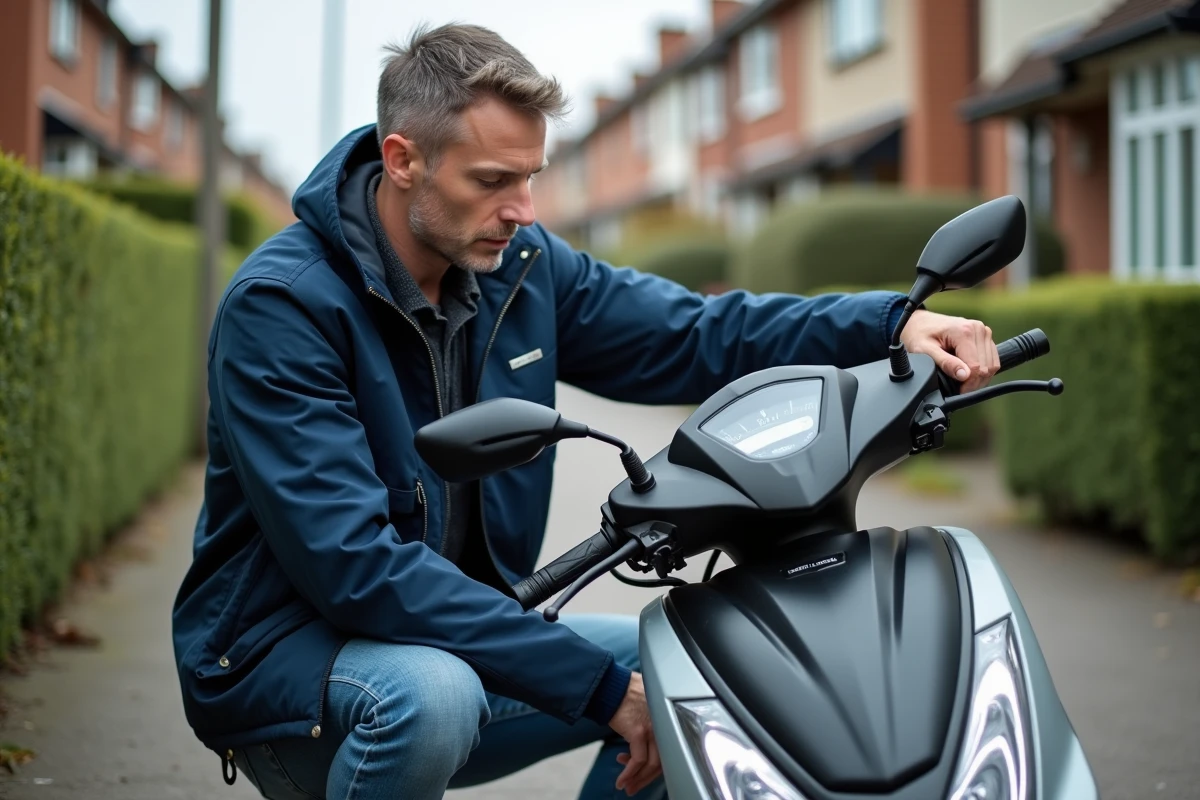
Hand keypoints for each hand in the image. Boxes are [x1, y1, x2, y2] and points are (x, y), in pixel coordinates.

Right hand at [608, 671, 661, 795]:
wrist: (610, 685)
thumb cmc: (623, 692)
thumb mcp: (643, 707)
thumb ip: (648, 723)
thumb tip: (641, 744)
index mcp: (665, 718)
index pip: (668, 750)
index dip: (656, 767)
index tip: (645, 776)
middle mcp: (663, 724)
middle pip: (662, 760)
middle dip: (647, 778)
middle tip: (635, 787)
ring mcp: (652, 728)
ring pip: (652, 764)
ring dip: (638, 778)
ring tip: (627, 786)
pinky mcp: (639, 732)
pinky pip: (637, 760)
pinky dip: (629, 773)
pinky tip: (622, 780)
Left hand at [899, 310, 999, 392]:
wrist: (920, 323)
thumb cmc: (920, 335)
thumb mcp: (925, 350)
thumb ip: (945, 363)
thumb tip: (964, 375)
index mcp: (964, 331)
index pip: (976, 366)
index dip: (968, 383)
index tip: (958, 390)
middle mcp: (978, 329)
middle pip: (986, 367)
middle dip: (974, 382)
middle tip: (959, 389)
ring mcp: (983, 331)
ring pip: (992, 365)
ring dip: (980, 378)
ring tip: (964, 382)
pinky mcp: (985, 336)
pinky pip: (992, 359)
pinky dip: (984, 370)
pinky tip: (969, 373)